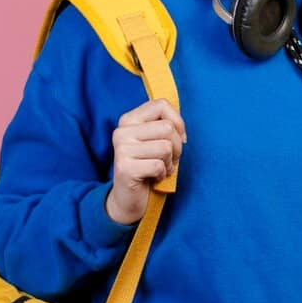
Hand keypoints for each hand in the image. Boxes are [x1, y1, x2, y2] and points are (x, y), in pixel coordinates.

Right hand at [105, 98, 186, 225]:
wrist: (129, 198)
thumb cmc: (148, 165)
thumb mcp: (156, 141)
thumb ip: (165, 125)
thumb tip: (180, 127)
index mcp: (129, 119)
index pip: (161, 104)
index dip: (178, 121)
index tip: (178, 137)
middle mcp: (122, 131)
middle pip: (168, 128)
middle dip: (177, 146)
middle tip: (169, 159)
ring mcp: (121, 149)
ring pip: (165, 147)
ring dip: (170, 162)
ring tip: (161, 168)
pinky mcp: (125, 168)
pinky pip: (158, 165)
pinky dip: (163, 174)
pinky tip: (154, 177)